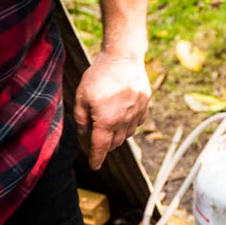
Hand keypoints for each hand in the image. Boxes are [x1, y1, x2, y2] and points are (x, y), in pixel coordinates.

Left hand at [73, 52, 150, 169]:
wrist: (122, 58)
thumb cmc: (98, 76)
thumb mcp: (81, 97)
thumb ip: (81, 119)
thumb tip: (84, 134)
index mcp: (106, 122)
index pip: (100, 147)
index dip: (96, 159)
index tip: (95, 166)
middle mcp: (123, 121)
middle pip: (115, 143)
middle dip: (106, 145)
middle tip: (98, 139)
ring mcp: (136, 113)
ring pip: (127, 134)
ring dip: (118, 135)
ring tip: (110, 125)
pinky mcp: (144, 104)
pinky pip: (138, 122)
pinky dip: (130, 124)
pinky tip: (124, 116)